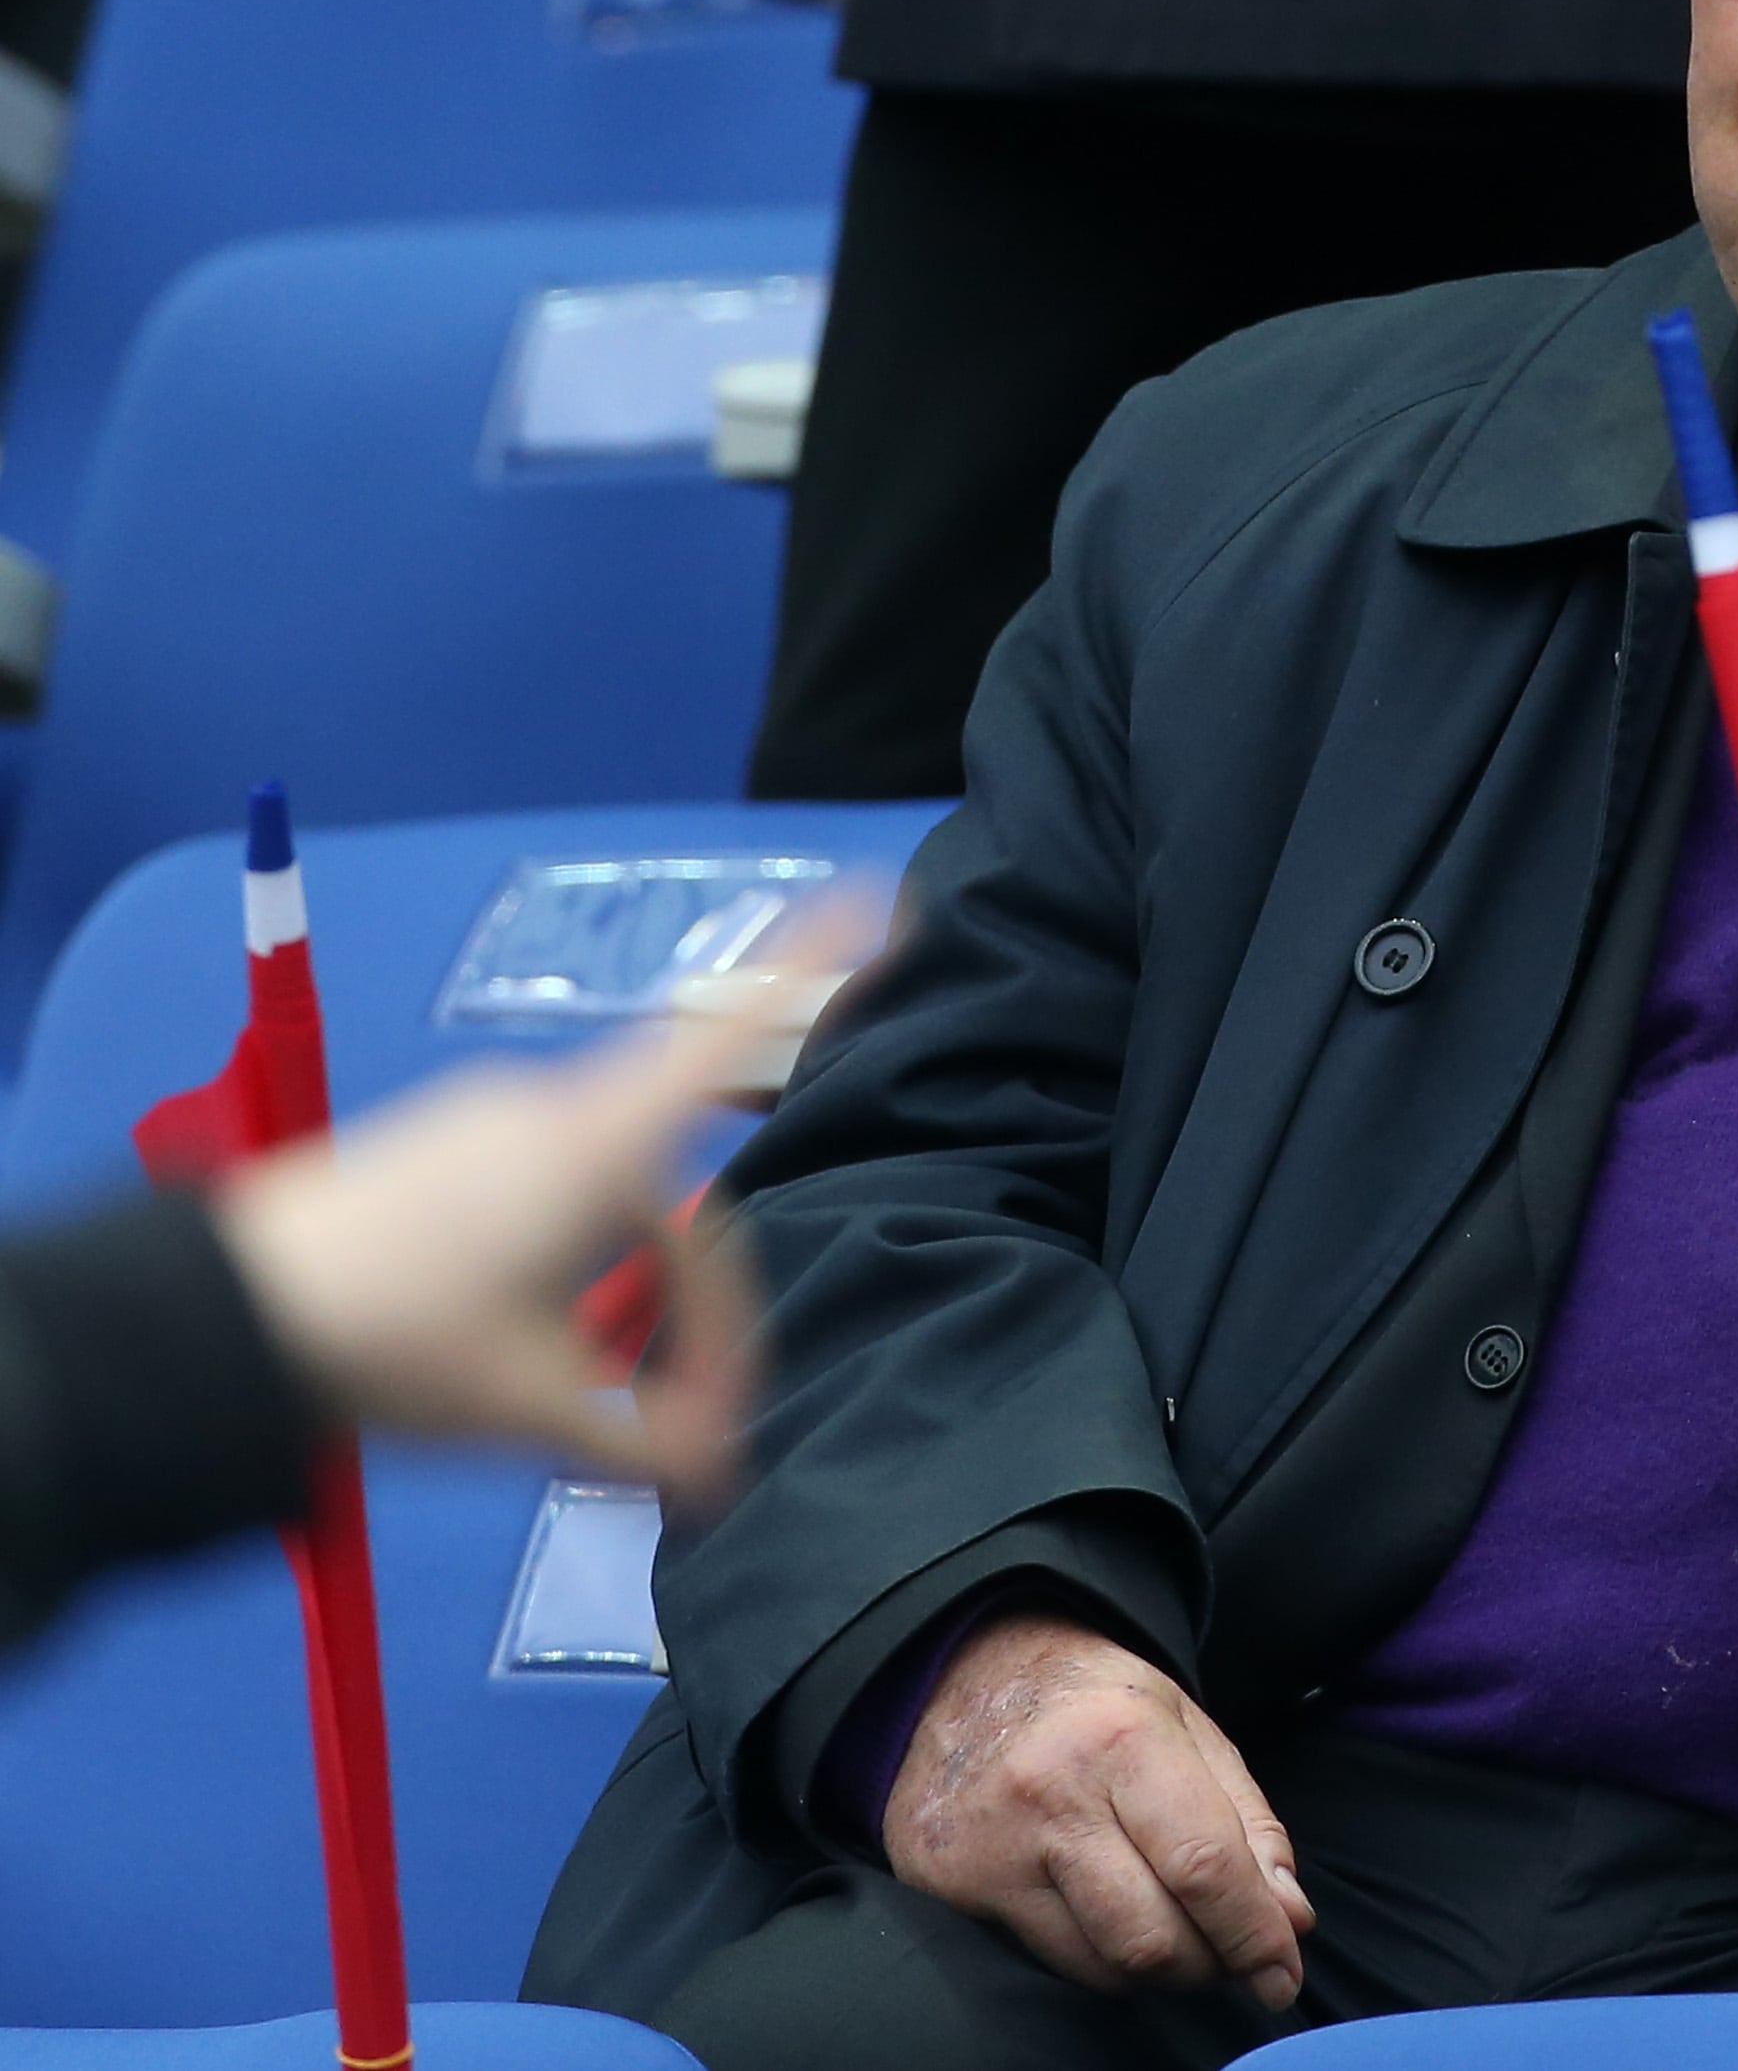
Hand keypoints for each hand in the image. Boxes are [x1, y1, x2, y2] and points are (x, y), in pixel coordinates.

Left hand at [211, 987, 795, 1506]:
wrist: (214, 1317)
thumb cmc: (391, 1340)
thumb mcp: (527, 1407)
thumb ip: (640, 1439)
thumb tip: (717, 1472)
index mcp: (596, 1144)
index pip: (727, 1040)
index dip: (813, 966)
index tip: (886, 900)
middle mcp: (552, 1109)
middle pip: (672, 1197)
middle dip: (694, 1307)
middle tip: (687, 1422)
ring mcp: (488, 1121)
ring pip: (608, 1205)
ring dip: (626, 1293)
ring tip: (590, 1392)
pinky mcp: (438, 1147)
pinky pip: (548, 1196)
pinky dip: (570, 1264)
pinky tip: (526, 1342)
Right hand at [884, 1612, 1312, 2006]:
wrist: (970, 1672)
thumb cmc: (1099, 1703)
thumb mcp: (1192, 1727)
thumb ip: (1249, 1823)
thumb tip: (1288, 1920)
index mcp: (1122, 1739)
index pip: (1203, 1866)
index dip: (1254, 1933)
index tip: (1284, 1972)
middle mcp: (1050, 1797)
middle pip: (1151, 1937)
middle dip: (1211, 1964)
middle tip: (1235, 1955)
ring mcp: (992, 1849)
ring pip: (1102, 1966)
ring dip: (1162, 1971)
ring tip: (1182, 1933)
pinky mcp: (952, 1887)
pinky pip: (1051, 1959)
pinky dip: (1103, 1959)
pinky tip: (1118, 1921)